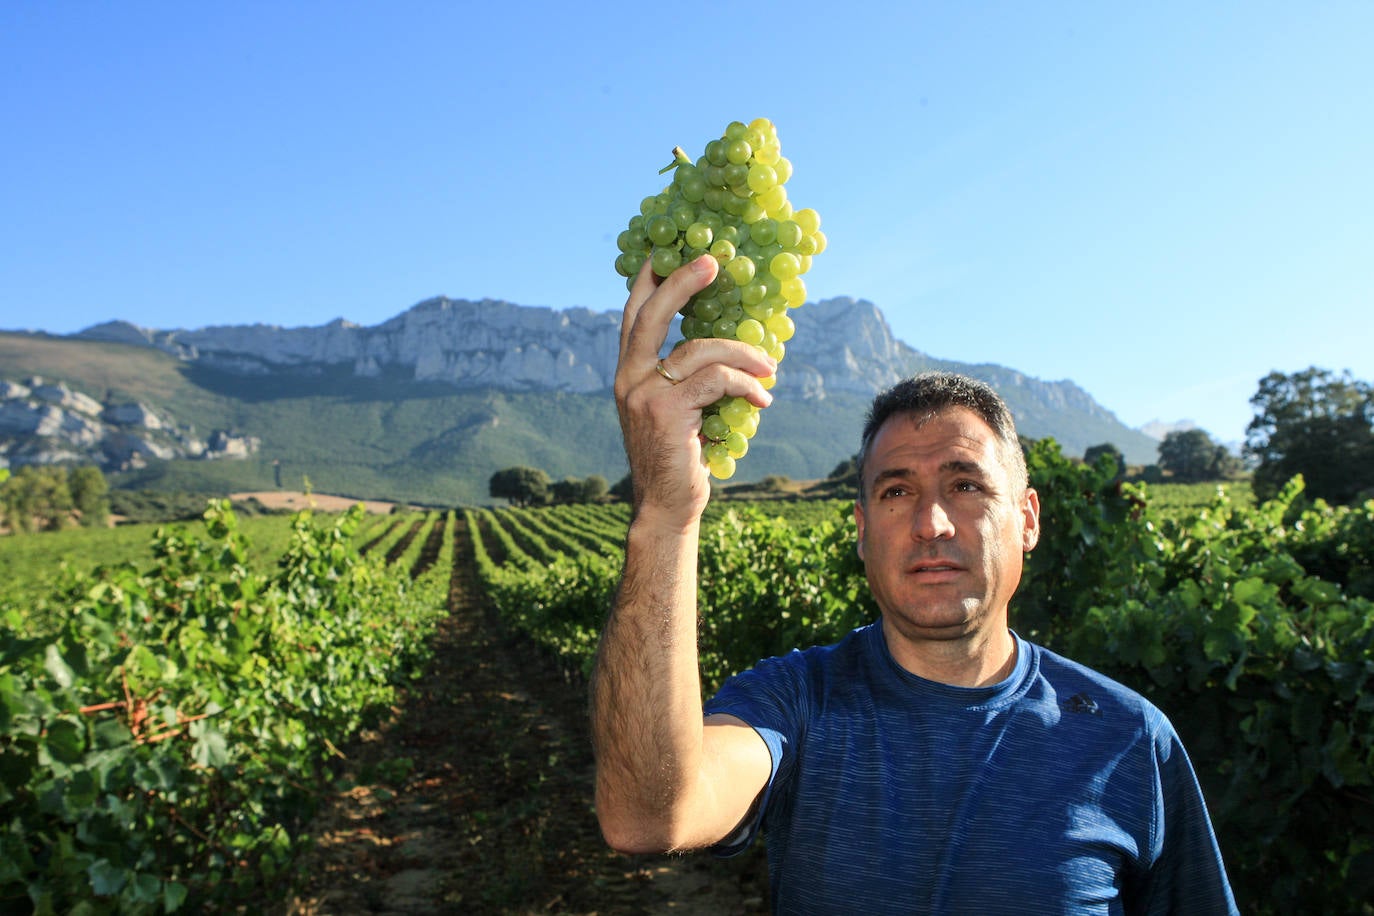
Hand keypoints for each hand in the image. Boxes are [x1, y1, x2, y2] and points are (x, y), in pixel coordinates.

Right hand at [614, 254, 775, 524]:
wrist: (668, 507)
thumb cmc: (681, 458)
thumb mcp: (681, 410)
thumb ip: (690, 376)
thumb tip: (732, 342)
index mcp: (628, 372)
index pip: (634, 314)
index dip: (649, 279)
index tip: (669, 248)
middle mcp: (629, 378)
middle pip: (653, 314)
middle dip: (683, 282)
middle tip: (714, 260)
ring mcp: (644, 394)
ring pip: (700, 350)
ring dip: (743, 353)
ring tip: (770, 368)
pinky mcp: (666, 412)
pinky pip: (716, 381)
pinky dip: (746, 384)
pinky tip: (764, 398)